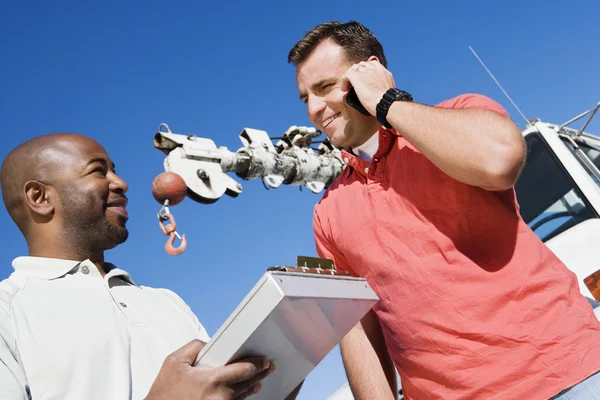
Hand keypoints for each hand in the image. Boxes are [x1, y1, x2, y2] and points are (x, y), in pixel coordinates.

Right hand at [145, 339, 275, 399]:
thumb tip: (210, 343)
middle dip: (259, 373)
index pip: (244, 370)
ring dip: (252, 386)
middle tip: (268, 367)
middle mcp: (221, 397)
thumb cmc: (165, 391)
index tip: (264, 360)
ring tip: (259, 379)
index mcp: (213, 380)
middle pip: (248, 383)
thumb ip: (195, 346)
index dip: (257, 364)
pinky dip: (242, 398)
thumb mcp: (175, 361)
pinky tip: (246, 392)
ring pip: (243, 396)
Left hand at [341, 59, 394, 115]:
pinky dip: (344, 81)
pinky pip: (347, 75)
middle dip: (358, 73)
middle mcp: (374, 68)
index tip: (364, 82)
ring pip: (354, 68)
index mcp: (383, 71)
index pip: (372, 65)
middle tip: (355, 84)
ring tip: (348, 87)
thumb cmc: (388, 102)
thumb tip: (380, 91)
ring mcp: (365, 71)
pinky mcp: (357, 77)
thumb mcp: (389, 90)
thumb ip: (384, 86)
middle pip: (362, 65)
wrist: (386, 103)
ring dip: (351, 77)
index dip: (365, 73)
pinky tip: (344, 89)